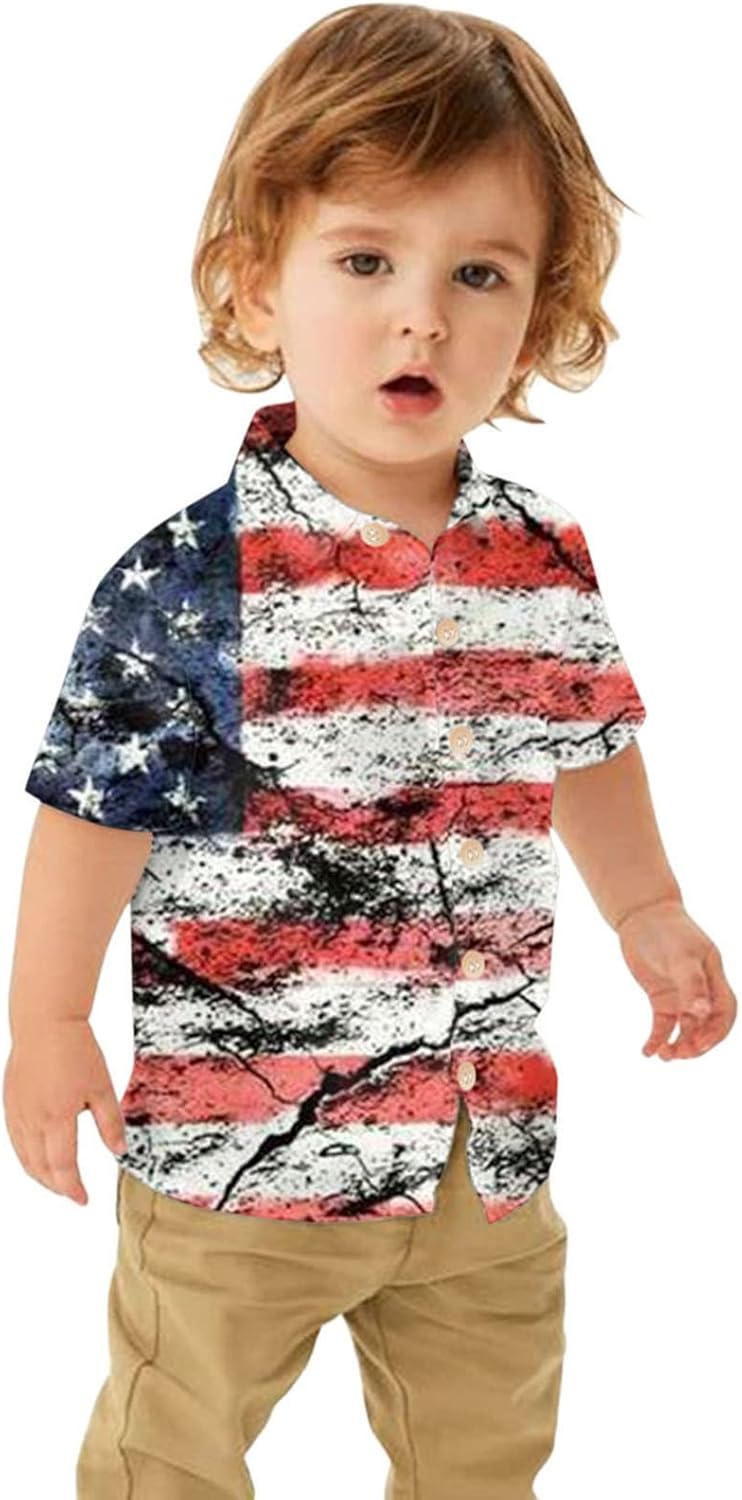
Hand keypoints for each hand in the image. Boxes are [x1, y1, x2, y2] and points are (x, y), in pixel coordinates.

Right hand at [2, 1018, 127, 1204]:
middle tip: (74, 1193)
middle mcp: (32, 1120)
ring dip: (40, 1175)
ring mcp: (17, 1112)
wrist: (45, 1022)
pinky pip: (15, 1141)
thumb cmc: (77, 1050)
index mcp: (57, 1118)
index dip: (73, 1188)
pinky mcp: (9, 1103)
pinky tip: (38, 1158)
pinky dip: (27, 1157)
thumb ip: (110, 1122)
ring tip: (58, 1182)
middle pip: (40, 1168)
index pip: (63, 1167)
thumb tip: (119, 1152)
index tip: (84, 1199)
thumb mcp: (103, 1086)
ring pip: (24, 1157)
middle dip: (57, 1186)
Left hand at [616, 897, 736, 1059]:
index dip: (716, 1032)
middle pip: (706, 1026)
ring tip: (663, 1055)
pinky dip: (657, 1039)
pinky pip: (663, 1025)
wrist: (641, 915)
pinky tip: (647, 1051)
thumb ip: (692, 984)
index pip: (724, 1013)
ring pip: (685, 1029)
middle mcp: (700, 991)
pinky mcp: (661, 998)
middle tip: (679, 1054)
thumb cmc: (667, 931)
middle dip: (696, 1044)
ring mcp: (681, 995)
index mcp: (713, 979)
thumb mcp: (681, 955)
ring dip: (678, 1045)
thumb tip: (702, 1013)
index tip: (699, 1045)